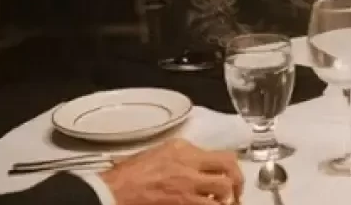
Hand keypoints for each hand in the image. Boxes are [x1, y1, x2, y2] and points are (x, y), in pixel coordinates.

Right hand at [98, 138, 243, 204]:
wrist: (112, 191)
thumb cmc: (129, 175)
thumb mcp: (159, 153)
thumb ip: (184, 156)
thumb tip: (200, 164)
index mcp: (184, 150)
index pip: (222, 155)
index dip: (233, 169)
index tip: (233, 178)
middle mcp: (189, 165)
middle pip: (229, 170)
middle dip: (238, 183)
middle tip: (237, 194)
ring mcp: (187, 186)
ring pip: (223, 191)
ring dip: (228, 199)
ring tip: (227, 204)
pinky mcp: (182, 204)